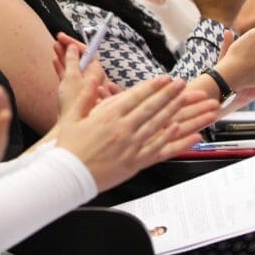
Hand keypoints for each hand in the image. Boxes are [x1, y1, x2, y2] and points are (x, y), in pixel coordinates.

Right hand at [51, 33, 119, 116]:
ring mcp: (84, 88)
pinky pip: (70, 77)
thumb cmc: (75, 105)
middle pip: (82, 59)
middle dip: (69, 48)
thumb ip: (71, 61)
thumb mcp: (71, 79)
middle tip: (57, 39)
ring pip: (74, 67)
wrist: (73, 129)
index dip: (75, 43)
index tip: (62, 38)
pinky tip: (54, 62)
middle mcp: (93, 79)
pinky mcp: (77, 96)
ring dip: (64, 56)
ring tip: (54, 46)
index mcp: (96, 73)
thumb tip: (73, 47)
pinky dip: (62, 68)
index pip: (88, 52)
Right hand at [53, 47, 218, 190]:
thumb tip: (92, 78)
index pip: (135, 96)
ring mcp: (131, 146)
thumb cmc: (68, 148)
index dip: (152, 86)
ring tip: (186, 102)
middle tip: (182, 84)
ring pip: (158, 125)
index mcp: (108, 116)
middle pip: (151, 108)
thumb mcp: (72, 116)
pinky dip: (173, 140)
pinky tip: (183, 132)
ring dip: (174, 112)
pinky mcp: (134, 162)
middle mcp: (123, 129)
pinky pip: (158, 149)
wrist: (68, 175)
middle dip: (169, 94)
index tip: (164, 79)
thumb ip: (85, 96)